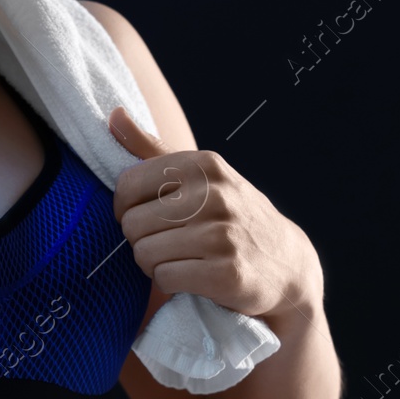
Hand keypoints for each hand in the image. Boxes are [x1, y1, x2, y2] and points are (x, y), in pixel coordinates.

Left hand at [107, 106, 320, 321]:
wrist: (286, 262)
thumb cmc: (231, 216)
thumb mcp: (200, 175)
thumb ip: (152, 149)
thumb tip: (113, 115)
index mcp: (203, 165)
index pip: (127, 186)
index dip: (126, 209)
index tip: (146, 217)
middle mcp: (214, 194)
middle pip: (132, 225)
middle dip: (140, 241)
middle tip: (167, 245)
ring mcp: (222, 234)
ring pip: (144, 254)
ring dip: (153, 265)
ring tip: (179, 259)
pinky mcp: (226, 273)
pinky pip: (165, 278)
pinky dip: (169, 283)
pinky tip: (191, 278)